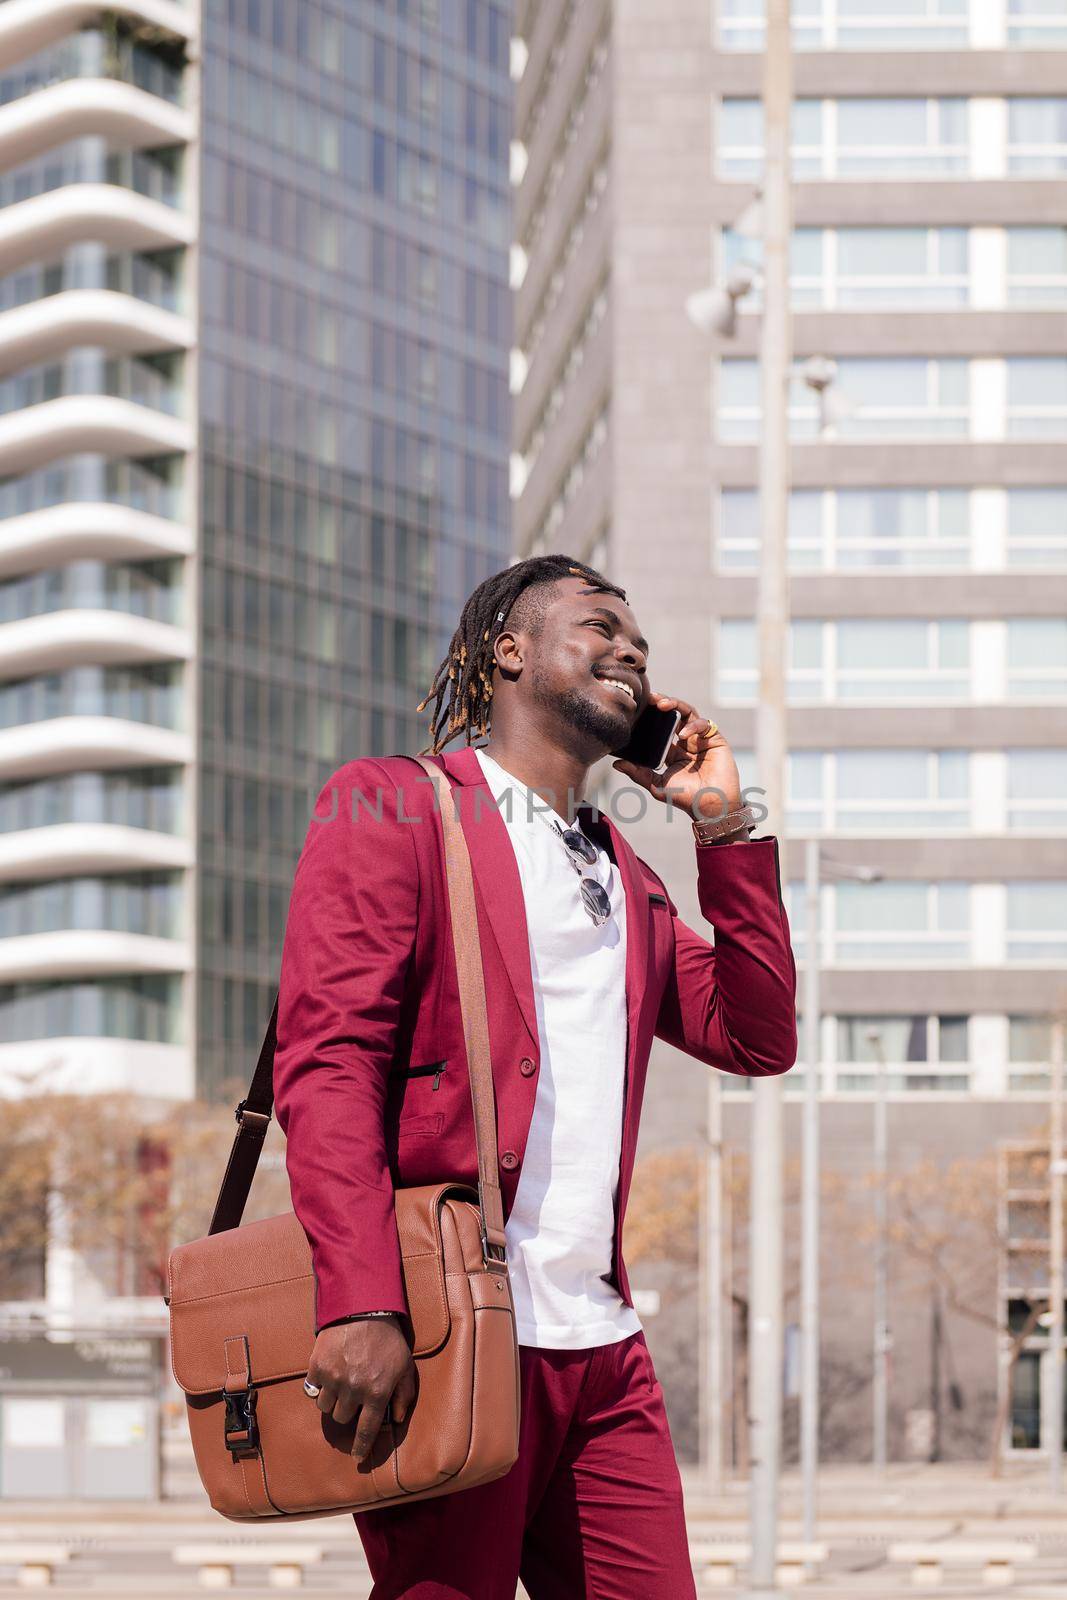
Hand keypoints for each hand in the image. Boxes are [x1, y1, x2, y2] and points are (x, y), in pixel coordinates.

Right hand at [306, 1316, 415, 1460]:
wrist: (363, 1307)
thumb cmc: (388, 1338)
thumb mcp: (405, 1365)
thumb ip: (404, 1394)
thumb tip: (397, 1420)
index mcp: (377, 1392)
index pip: (367, 1429)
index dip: (362, 1447)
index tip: (358, 1458)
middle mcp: (354, 1390)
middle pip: (343, 1418)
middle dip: (348, 1409)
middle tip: (353, 1393)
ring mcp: (333, 1379)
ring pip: (326, 1407)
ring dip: (333, 1399)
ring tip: (341, 1381)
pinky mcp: (317, 1367)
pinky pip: (313, 1389)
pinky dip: (319, 1385)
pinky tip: (329, 1372)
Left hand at [612, 692, 740, 821]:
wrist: (712, 807)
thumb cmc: (686, 798)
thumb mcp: (657, 785)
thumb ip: (638, 773)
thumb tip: (616, 763)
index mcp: (672, 751)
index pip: (660, 728)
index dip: (651, 718)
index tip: (638, 710)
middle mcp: (686, 742)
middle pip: (674, 715)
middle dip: (663, 703)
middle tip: (650, 699)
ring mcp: (700, 739)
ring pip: (688, 713)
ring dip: (676, 705)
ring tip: (662, 704)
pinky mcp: (715, 739)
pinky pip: (703, 724)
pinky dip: (693, 726)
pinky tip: (683, 735)